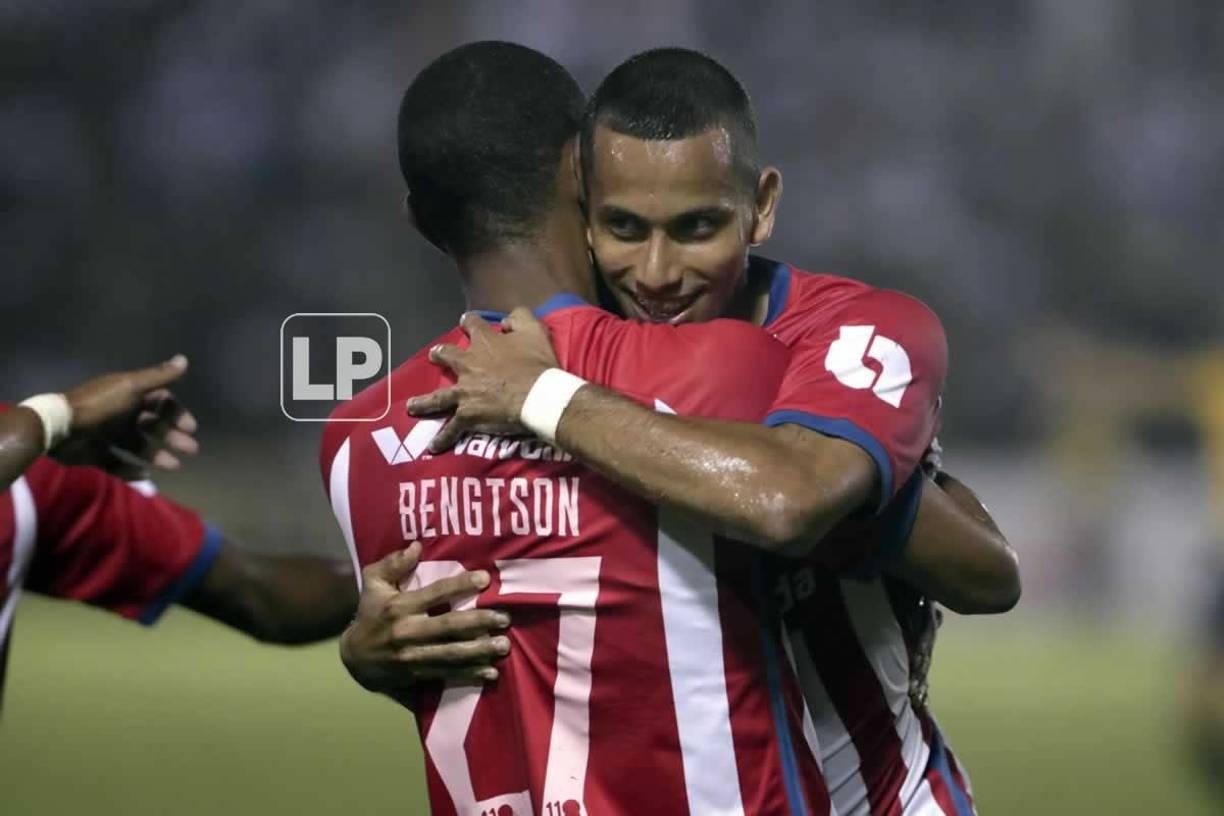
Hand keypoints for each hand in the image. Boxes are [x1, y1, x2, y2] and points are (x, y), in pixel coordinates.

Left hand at [52, 355, 199, 477]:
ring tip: (174, 466)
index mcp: (129, 396)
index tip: (190, 427)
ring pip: (139, 446)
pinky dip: (131, 470)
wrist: (60, 428)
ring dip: (158, 455)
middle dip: (173, 437)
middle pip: (153, 426)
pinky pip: (118, 464)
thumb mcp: (131, 387)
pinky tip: (146, 475)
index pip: (160, 403)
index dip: (176, 414)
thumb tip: (184, 359)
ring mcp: (108, 435)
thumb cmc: (100, 405)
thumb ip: (158, 376)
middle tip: (191, 449)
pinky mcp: (96, 454)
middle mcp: (121, 414)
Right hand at [340, 542, 511, 693]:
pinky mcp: (417, 674)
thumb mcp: (373, 583)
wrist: (354, 657)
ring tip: (503, 645)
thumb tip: (417, 546)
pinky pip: (446, 674)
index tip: (485, 579)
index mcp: (400, 606)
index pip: (435, 593)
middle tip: (504, 618)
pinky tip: (490, 672)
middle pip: (448, 626)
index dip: (460, 585)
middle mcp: (407, 631)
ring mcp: (412, 656)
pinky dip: (469, 674)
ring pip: (451, 653)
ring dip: (479, 650)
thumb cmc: (370, 613)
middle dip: (479, 622)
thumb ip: (393, 564)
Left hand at [407, 308, 559, 452]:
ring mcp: (465, 391)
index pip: (473, 325)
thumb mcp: (535, 331)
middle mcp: (469, 365)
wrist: (538, 397)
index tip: (466, 321)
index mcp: (485, 343)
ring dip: (424, 402)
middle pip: (447, 356)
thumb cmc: (538, 365)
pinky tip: (434, 446)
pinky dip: (443, 438)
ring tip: (412, 406)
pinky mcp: (467, 414)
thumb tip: (505, 321)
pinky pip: (451, 429)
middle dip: (440, 355)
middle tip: (435, 356)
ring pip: (438, 396)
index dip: (469, 322)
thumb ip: (519, 319)